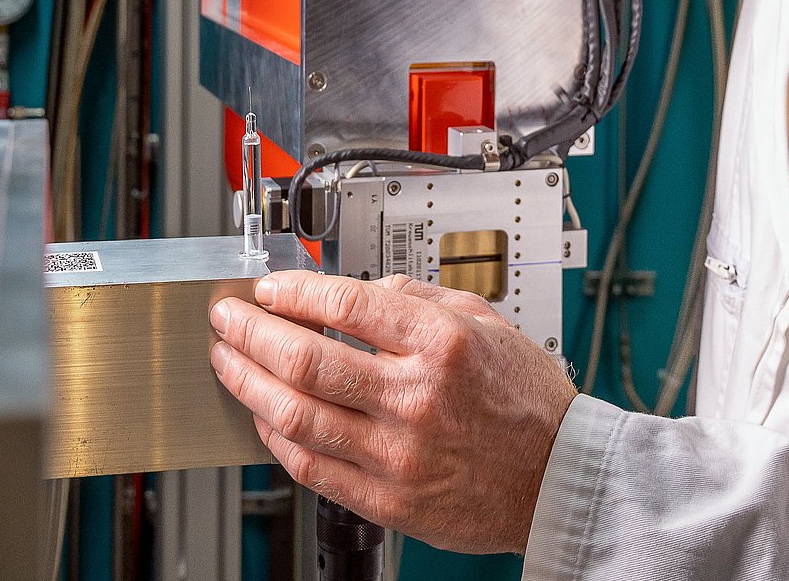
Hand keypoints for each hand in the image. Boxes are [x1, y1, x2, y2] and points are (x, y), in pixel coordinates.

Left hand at [209, 271, 576, 554]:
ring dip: (247, 383)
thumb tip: (357, 289)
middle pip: (304, 360)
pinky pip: (310, 467)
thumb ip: (418, 296)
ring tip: (229, 361)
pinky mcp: (389, 500)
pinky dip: (276, 436)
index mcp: (443, 344)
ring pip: (294, 415)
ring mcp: (398, 455)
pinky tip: (264, 414)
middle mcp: (416, 399)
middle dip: (250, 332)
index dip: (292, 292)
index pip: (343, 305)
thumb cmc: (528, 403)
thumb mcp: (486, 322)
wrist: (560, 478)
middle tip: (228, 318)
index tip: (268, 288)